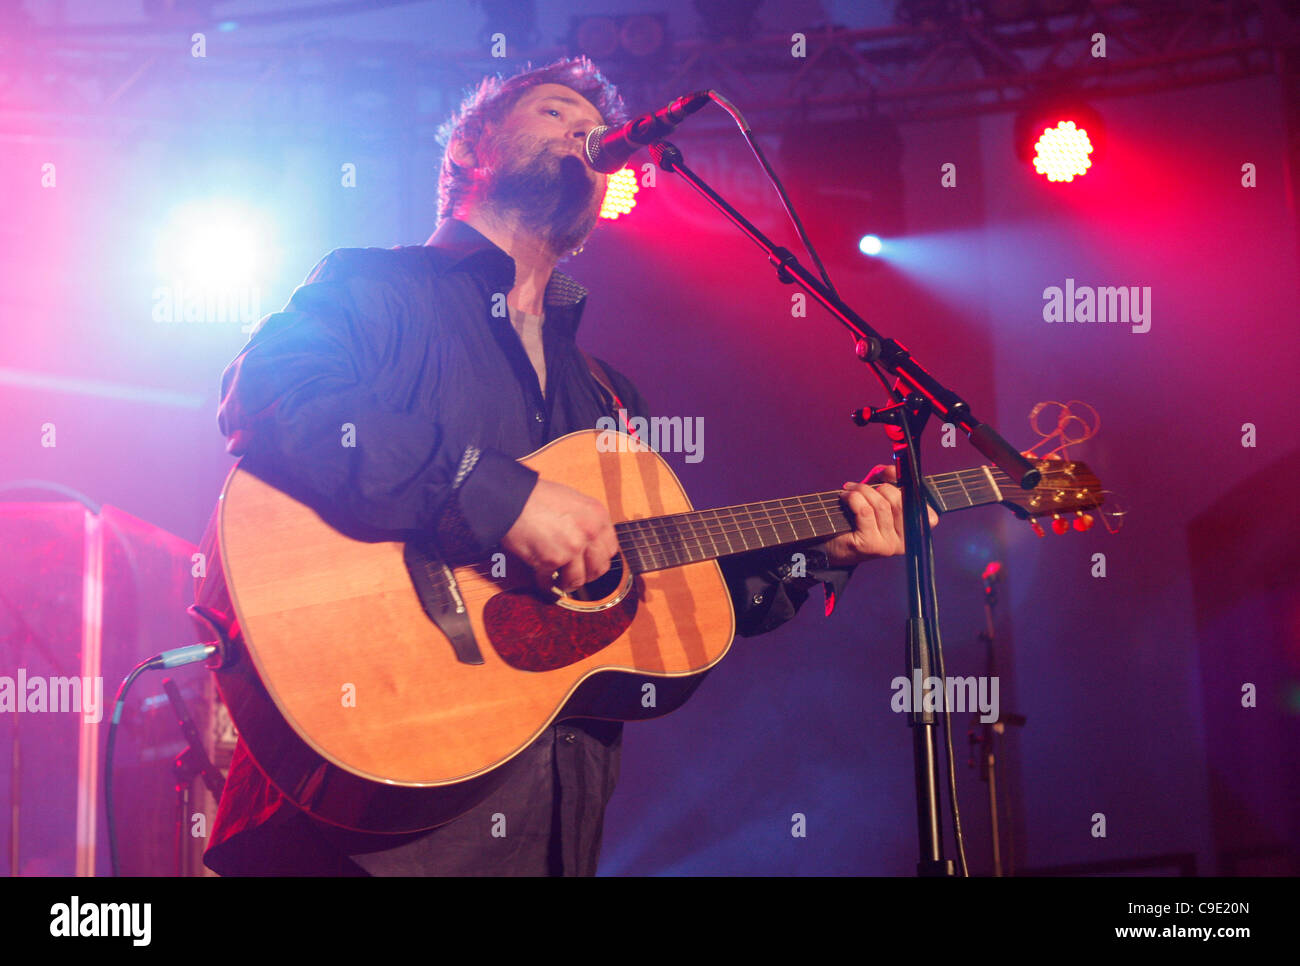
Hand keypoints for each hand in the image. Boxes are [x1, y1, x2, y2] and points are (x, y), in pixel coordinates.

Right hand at [501, 479, 619, 591]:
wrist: (513, 497)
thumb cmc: (537, 497)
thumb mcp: (573, 502)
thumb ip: (585, 522)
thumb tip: (588, 543)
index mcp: (597, 516)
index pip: (610, 549)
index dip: (598, 558)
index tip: (590, 562)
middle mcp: (590, 532)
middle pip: (599, 567)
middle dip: (587, 574)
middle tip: (576, 575)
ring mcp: (573, 547)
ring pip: (578, 579)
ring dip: (567, 583)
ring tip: (559, 580)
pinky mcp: (552, 559)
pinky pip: (551, 581)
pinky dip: (545, 583)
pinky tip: (542, 579)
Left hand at [818, 464, 938, 566]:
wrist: (832, 545)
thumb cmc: (857, 519)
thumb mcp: (877, 496)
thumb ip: (889, 480)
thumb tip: (891, 469)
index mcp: (914, 528)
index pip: (918, 501)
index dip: (903, 482)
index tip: (887, 473)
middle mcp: (906, 540)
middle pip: (899, 501)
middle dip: (877, 486)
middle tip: (860, 486)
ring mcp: (889, 545)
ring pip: (880, 505)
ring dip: (862, 491)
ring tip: (849, 490)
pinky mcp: (871, 545)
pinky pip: (865, 511)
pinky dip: (853, 499)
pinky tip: (845, 498)